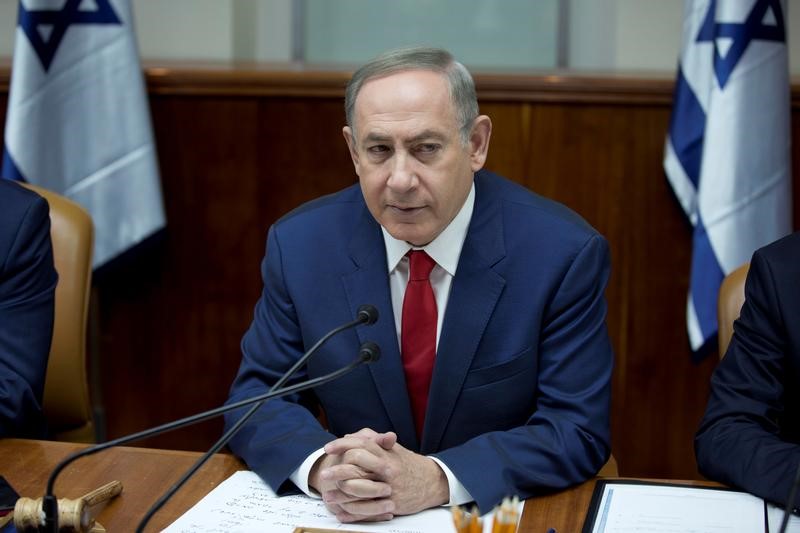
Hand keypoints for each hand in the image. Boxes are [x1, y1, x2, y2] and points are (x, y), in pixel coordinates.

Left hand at [319, 428, 449, 520]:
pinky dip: (353, 513)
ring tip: (327, 496)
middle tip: (323, 474)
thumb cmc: (408, 464)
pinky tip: (341, 513)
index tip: (327, 448)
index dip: (342, 445)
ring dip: (341, 494)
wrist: (432, 481)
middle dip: (337, 470)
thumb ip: (372, 441)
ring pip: (359, 490)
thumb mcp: (393, 449)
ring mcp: (389, 487)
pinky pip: (369, 510)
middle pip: (356, 466)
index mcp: (386, 453)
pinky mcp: (392, 504)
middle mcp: (387, 468)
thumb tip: (350, 436)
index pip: (360, 445)